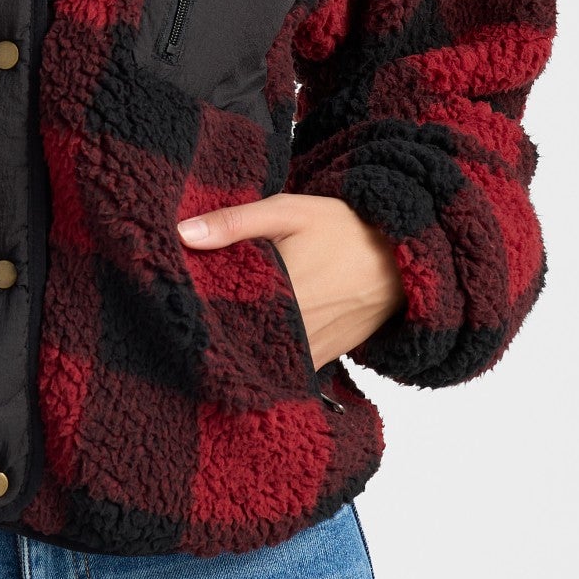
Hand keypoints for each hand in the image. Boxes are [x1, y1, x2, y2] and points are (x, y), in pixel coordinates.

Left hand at [176, 194, 404, 370]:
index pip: (222, 313)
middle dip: (213, 331)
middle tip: (187, 318)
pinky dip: (268, 357)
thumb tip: (182, 232)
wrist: (402, 254)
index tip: (176, 302)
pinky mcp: (326, 356)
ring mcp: (314, 349)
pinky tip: (251, 342)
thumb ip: (235, 221)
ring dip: (239, 348)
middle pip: (238, 340)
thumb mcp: (289, 212)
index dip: (197, 310)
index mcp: (283, 292)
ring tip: (213, 332)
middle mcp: (298, 329)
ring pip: (261, 358)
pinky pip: (287, 366)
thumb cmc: (343, 227)